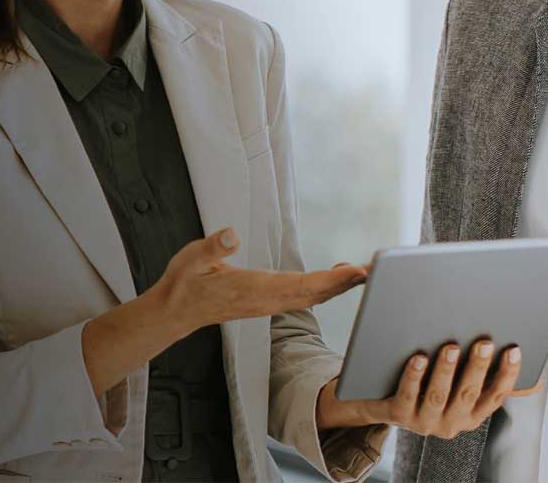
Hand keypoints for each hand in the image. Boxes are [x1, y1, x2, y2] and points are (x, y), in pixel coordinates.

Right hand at [143, 228, 367, 332]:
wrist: (174, 312)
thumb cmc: (183, 284)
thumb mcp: (190, 260)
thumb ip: (211, 247)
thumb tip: (229, 234)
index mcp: (251, 288)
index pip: (300, 285)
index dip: (331, 280)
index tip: (356, 273)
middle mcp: (264, 299)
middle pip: (313, 294)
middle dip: (344, 284)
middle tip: (373, 270)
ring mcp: (266, 304)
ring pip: (310, 297)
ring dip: (336, 286)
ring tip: (360, 272)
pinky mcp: (265, 303)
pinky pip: (300, 298)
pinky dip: (321, 289)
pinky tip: (332, 279)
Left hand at [315, 339, 541, 437]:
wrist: (381, 403)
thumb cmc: (429, 388)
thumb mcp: (460, 387)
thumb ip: (490, 380)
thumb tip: (536, 378)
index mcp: (471, 414)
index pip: (496, 396)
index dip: (507, 375)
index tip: (514, 350)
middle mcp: (451, 423)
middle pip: (468, 394)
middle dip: (478, 368)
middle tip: (484, 343)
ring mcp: (424, 422)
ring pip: (439, 396)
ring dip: (447, 371)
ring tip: (451, 346)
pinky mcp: (399, 416)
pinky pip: (408, 395)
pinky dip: (414, 376)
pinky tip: (418, 358)